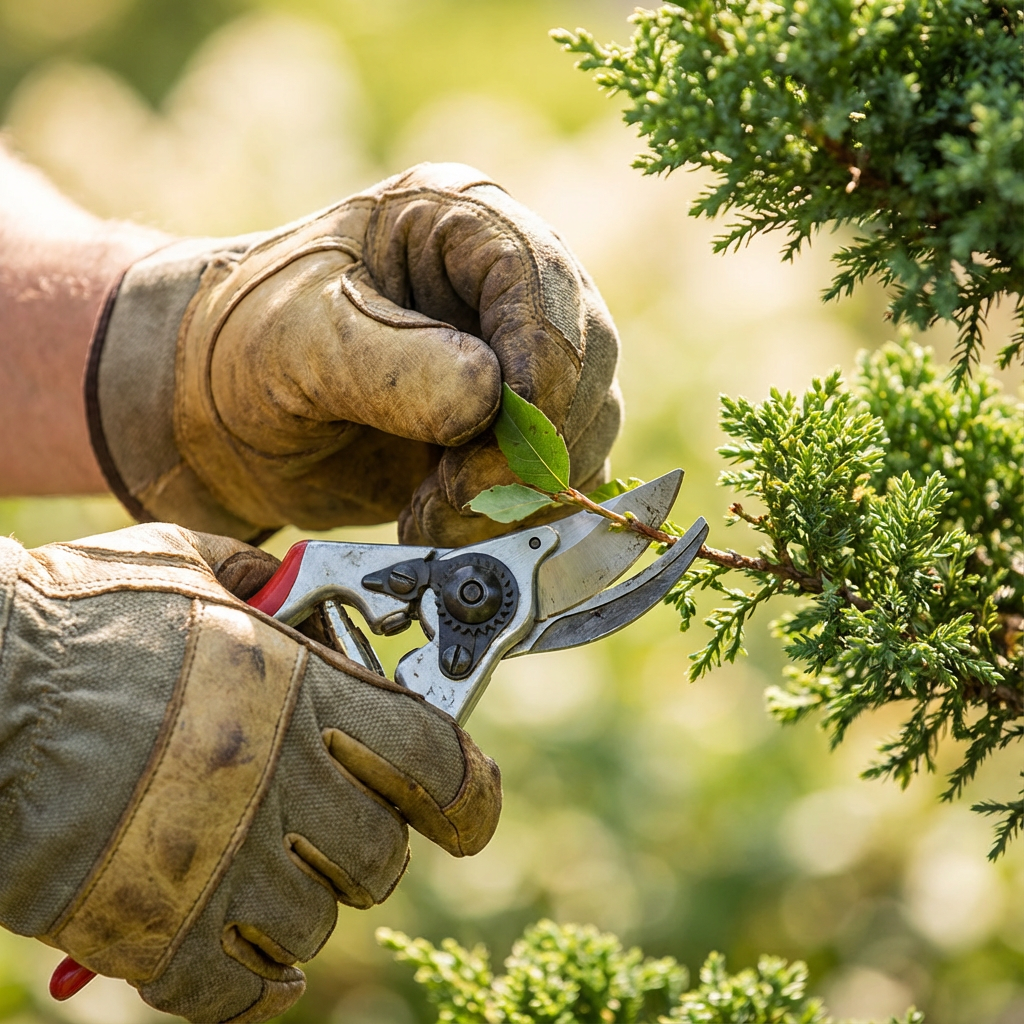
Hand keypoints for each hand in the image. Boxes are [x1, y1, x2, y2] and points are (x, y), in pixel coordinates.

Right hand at [0, 525, 499, 1022]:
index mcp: (303, 694)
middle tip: (334, 822)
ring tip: (265, 869)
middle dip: (369, 843)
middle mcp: (280, 784)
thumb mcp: (181, 560)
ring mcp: (219, 868)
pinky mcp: (152, 932)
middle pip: (383, 857)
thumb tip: (295, 583)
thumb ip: (257, 574)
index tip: (467, 808)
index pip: (438, 766)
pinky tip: (253, 962)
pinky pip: (240, 993)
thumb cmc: (72, 614)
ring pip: (317, 925)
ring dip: (305, 905)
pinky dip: (257, 986)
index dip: (468, 795)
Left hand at [91, 163, 621, 544]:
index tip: (490, 451)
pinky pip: (555, 481)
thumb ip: (389, 364)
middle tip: (454, 498)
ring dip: (521, 494)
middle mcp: (505, 286)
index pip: (542, 282)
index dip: (539, 370)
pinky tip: (446, 525)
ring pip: (582, 431)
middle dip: (531, 448)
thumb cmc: (242, 348)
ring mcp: (517, 362)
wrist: (217, 418)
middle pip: (585, 362)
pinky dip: (514, 519)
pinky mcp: (510, 434)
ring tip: (431, 515)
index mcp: (460, 223)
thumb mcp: (296, 340)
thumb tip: (488, 401)